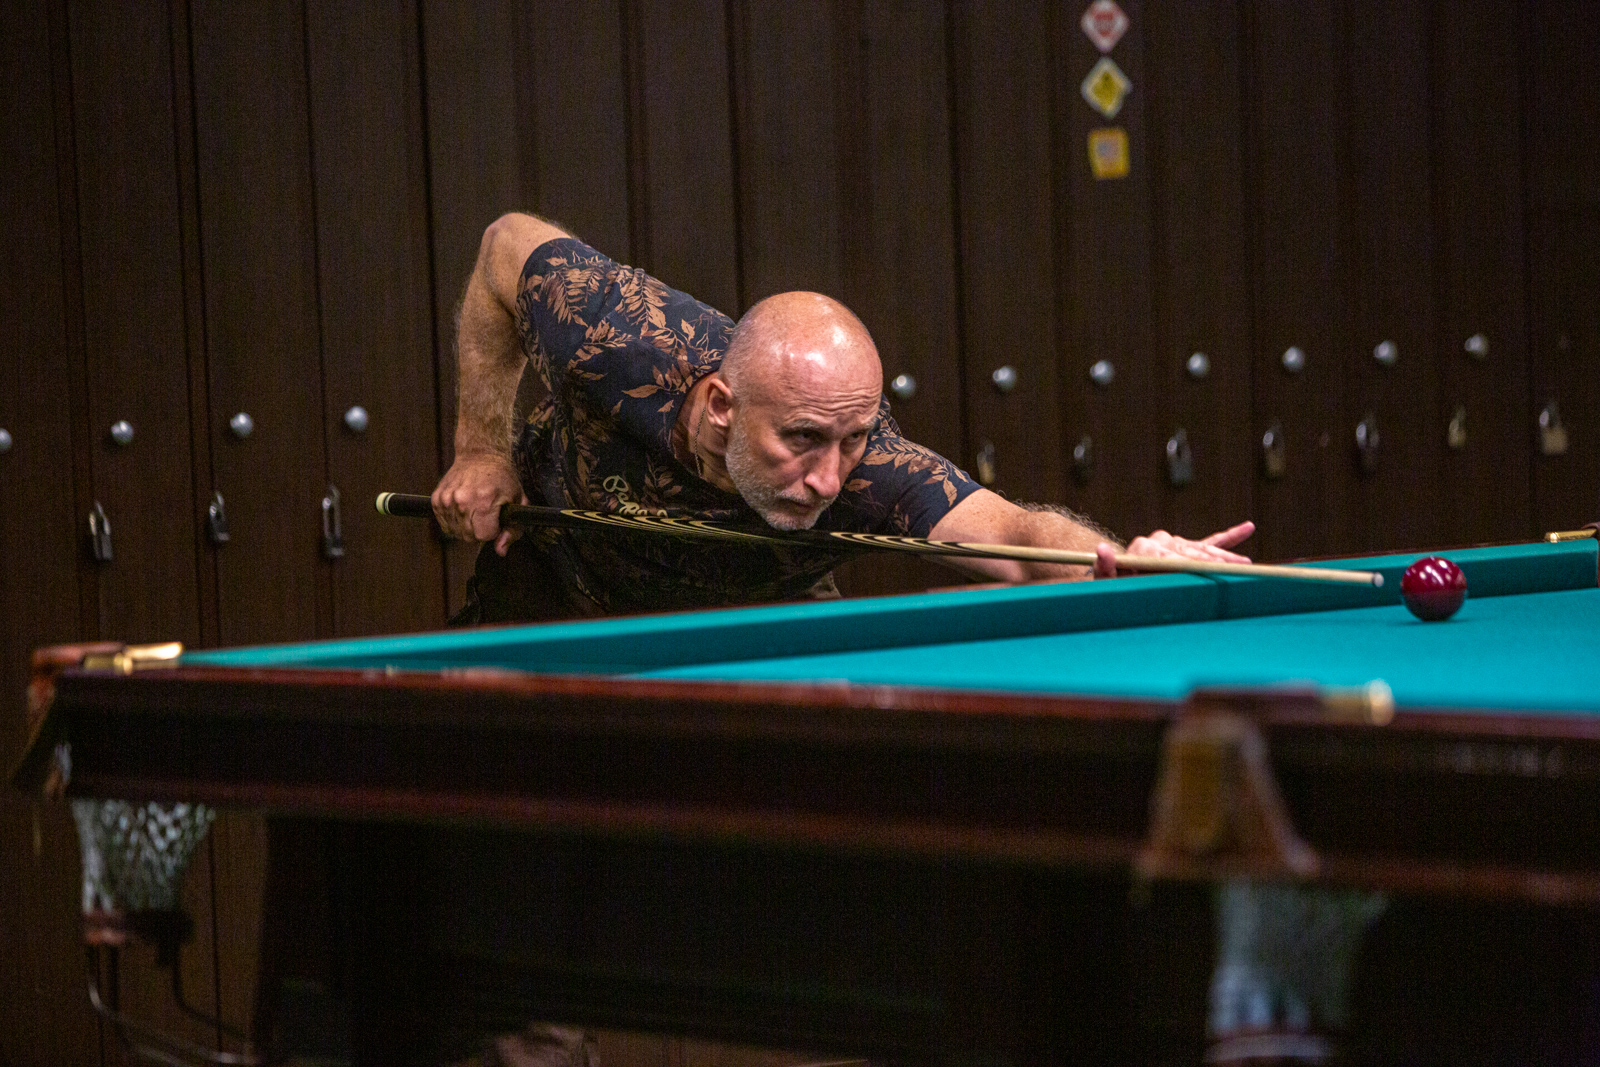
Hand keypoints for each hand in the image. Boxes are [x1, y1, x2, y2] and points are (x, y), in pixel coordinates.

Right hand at [431, 453, 526, 554]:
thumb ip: (513, 530)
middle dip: (480, 531)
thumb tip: (500, 551)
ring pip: (455, 533)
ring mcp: (447, 499)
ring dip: (466, 527)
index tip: (495, 520)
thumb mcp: (518, 501)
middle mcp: (463, 500)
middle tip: (486, 515)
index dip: (492, 532)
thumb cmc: (502, 478)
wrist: (480, 455)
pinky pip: (444, 524)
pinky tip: (463, 509)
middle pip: (468, 537)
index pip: (483, 536)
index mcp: (484, 501)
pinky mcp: (437, 499)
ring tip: (475, 511)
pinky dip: (454, 522)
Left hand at [1093, 521, 1255, 578]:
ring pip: (1202, 549)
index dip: (1191, 565)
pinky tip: (1248, 527)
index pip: (1173, 558)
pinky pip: (1207, 541)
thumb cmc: (1110, 584)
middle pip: (1192, 553)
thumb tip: (1101, 549)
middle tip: (1236, 569)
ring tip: (1245, 563)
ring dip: (1224, 556)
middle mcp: (1160, 540)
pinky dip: (1228, 536)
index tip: (1209, 569)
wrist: (1114, 578)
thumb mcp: (1104, 579)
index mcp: (1145, 548)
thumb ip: (1104, 566)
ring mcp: (1173, 542)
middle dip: (1213, 562)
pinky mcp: (1181, 546)